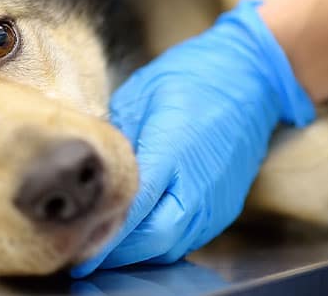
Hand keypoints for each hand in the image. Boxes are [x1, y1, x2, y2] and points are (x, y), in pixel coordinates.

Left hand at [71, 0, 314, 275]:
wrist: (249, 76)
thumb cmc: (191, 77)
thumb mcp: (139, 96)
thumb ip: (117, 141)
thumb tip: (91, 170)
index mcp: (172, 152)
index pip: (134, 210)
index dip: (103, 235)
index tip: (77, 248)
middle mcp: (198, 185)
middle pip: (154, 240)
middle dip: (117, 250)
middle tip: (85, 245)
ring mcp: (216, 201)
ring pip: (171, 245)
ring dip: (139, 250)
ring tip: (107, 240)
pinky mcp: (224, 207)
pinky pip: (188, 238)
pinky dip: (161, 241)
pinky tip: (140, 229)